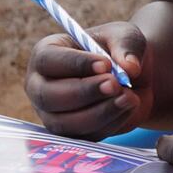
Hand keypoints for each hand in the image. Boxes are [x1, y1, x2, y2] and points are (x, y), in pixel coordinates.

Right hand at [26, 28, 147, 134]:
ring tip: (129, 97)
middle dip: (84, 92)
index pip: (48, 60)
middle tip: (115, 84)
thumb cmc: (118, 50)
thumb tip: (129, 68)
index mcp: (45, 54)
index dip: (76, 64)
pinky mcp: (71, 133)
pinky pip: (86, 136)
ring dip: (100, 112)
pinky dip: (111, 123)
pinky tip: (129, 106)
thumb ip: (126, 46)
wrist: (132, 77)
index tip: (105, 65)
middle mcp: (40, 86)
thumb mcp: (125, 36)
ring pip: (66, 122)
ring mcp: (52, 114)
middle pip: (49, 96)